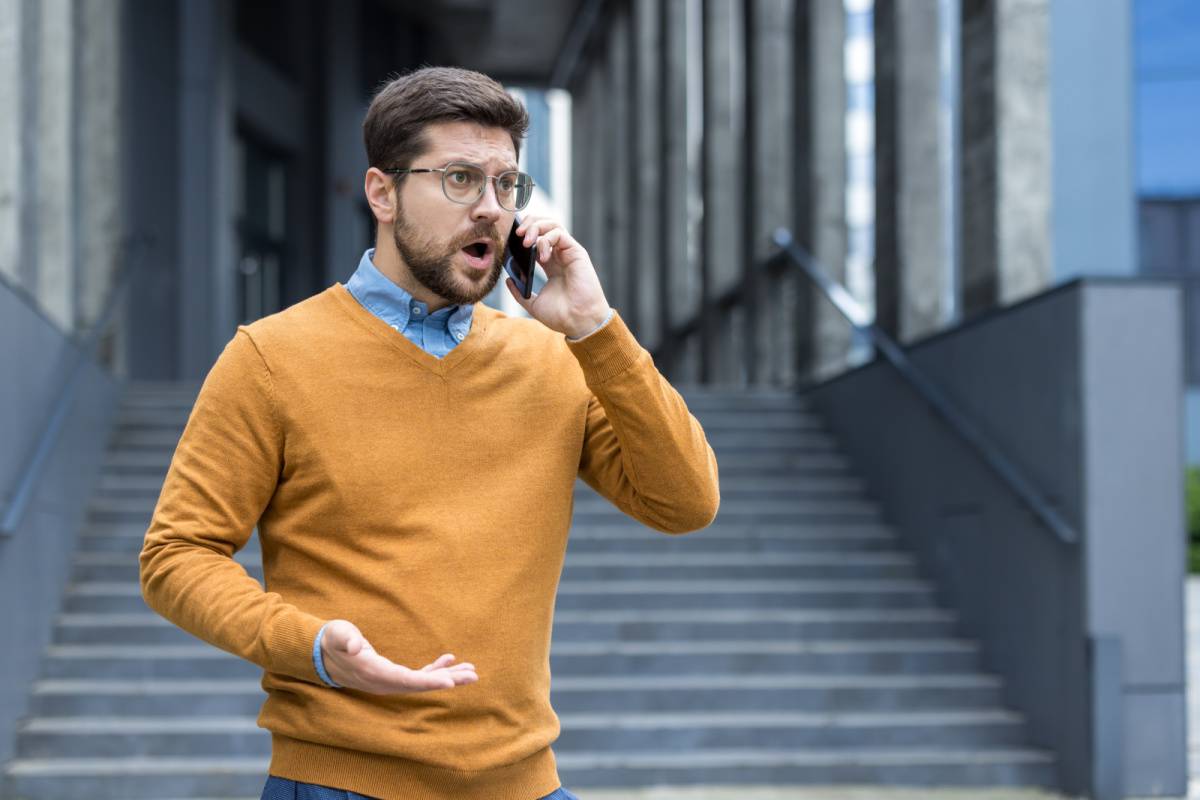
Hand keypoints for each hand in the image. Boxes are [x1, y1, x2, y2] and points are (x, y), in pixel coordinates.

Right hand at [320, 619, 477, 693]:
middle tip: (473, 675)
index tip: (450, 682)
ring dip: (447, 677)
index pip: (406, 681)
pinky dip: (434, 670)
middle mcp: (384, 682)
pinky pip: (417, 676)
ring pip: (422, 682)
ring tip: (470, 671)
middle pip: (420, 685)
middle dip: (447, 681)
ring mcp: (388, 681)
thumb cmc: (332, 640)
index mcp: (374, 673)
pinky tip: (449, 660)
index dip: (428, 682)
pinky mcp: (391, 675)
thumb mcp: (337, 635)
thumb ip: (346, 639)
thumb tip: (354, 645)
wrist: (322, 654)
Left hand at [505, 215, 610, 338]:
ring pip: (553, 225)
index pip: (536, 240)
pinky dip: (546, 239)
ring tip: (525, 241)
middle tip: (516, 234)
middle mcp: (560, 256)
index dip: (523, 235)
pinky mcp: (576, 252)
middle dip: (529, 224)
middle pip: (544, 226)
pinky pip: (560, 233)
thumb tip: (508, 280)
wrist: (579, 322)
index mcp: (551, 265)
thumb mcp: (533, 304)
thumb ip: (519, 292)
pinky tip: (541, 256)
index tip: (510, 240)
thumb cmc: (562, 316)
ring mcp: (569, 253)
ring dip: (536, 227)